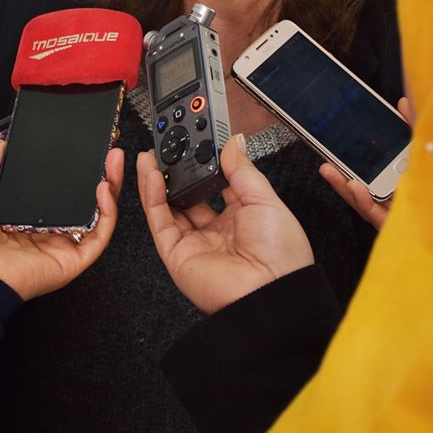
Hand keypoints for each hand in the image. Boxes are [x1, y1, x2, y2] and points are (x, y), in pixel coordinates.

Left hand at [0, 142, 123, 299]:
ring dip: (110, 187)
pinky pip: (99, 236)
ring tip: (112, 162)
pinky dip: (108, 212)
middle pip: (84, 201)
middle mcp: (46, 231)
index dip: (74, 170)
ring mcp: (62, 246)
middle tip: (106, 152)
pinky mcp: (73, 260)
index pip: (59, 191)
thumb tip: (0, 145)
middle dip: (100, 174)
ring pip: (97, 215)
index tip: (83, 150)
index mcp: (24, 217)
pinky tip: (104, 190)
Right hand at [137, 135, 313, 314]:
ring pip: (168, 205)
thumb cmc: (281, 256)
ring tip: (151, 154)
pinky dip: (151, 196)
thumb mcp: (266, 200)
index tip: (196, 138)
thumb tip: (233, 142)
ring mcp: (195, 242)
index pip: (215, 182)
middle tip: (167, 144)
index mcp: (242, 217)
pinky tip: (150, 174)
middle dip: (177, 169)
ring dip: (157, 179)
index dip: (204, 160)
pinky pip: (159, 220)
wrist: (272, 294)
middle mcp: (216, 230)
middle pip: (188, 193)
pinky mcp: (177, 254)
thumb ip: (242, 170)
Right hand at [318, 97, 412, 230]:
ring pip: (361, 199)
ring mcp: (391, 210)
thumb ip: (413, 125)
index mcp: (398, 176)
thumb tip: (402, 101)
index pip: (371, 163)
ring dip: (343, 185)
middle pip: (361, 182)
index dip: (352, 153)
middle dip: (339, 170)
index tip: (336, 140)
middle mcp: (393, 194)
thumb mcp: (423, 147)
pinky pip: (375, 214)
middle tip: (324, 156)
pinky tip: (355, 187)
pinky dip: (363, 201)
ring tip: (330, 170)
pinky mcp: (393, 223)